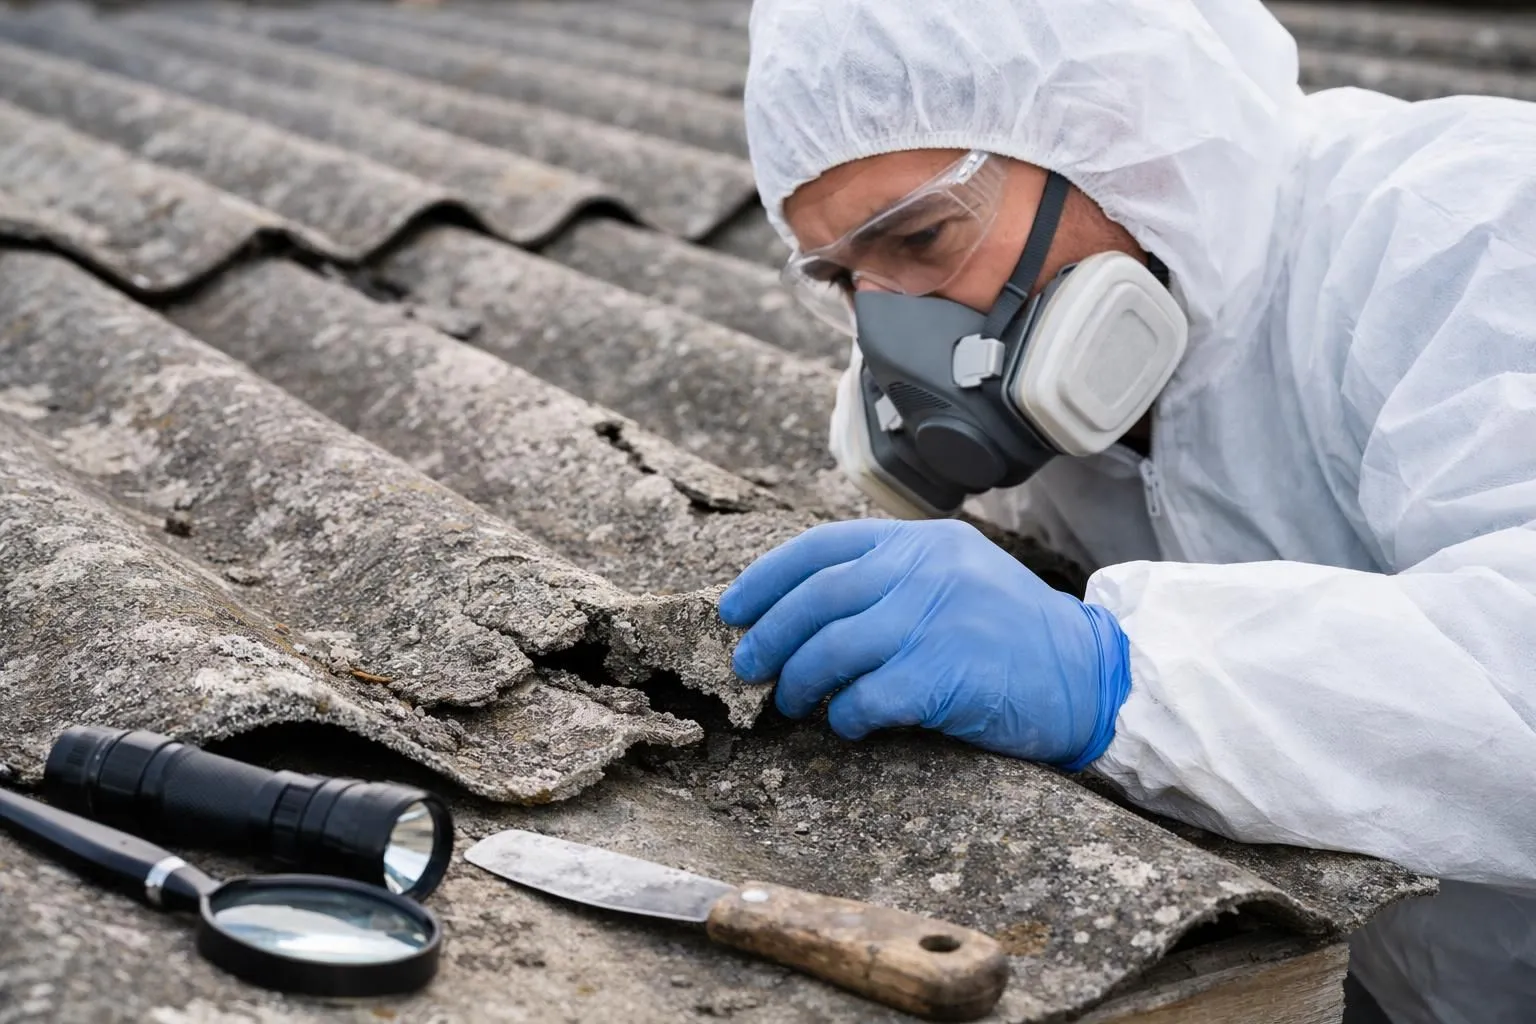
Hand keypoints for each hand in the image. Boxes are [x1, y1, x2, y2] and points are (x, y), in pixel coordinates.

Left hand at [719, 519, 1130, 768]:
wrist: (1089, 673)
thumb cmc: (1011, 632)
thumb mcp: (954, 574)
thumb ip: (891, 577)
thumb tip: (802, 610)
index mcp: (920, 542)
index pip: (821, 547)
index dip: (766, 578)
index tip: (734, 608)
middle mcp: (924, 572)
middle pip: (816, 598)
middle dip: (769, 635)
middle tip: (747, 665)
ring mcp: (934, 620)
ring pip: (830, 648)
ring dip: (796, 681)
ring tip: (788, 702)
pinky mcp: (944, 674)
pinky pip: (864, 697)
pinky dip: (843, 715)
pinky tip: (847, 724)